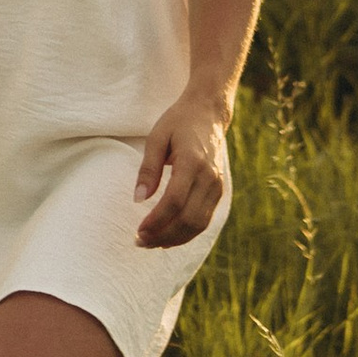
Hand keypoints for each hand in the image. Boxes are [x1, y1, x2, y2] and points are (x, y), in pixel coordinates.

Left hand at [134, 92, 229, 247]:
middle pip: (188, 218)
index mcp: (192, 161)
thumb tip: (138, 199)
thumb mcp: (156, 138)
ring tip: (151, 242)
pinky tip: (168, 236)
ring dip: (175, 238)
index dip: (156, 220)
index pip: (175, 201)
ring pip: (199, 224)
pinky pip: (204, 219)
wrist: (209, 113)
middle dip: (163, 235)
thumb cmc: (178, 123)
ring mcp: (217, 185)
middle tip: (140, 241)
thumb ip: (148, 169)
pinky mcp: (219, 190)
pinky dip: (187, 232)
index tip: (138, 230)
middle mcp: (209, 177)